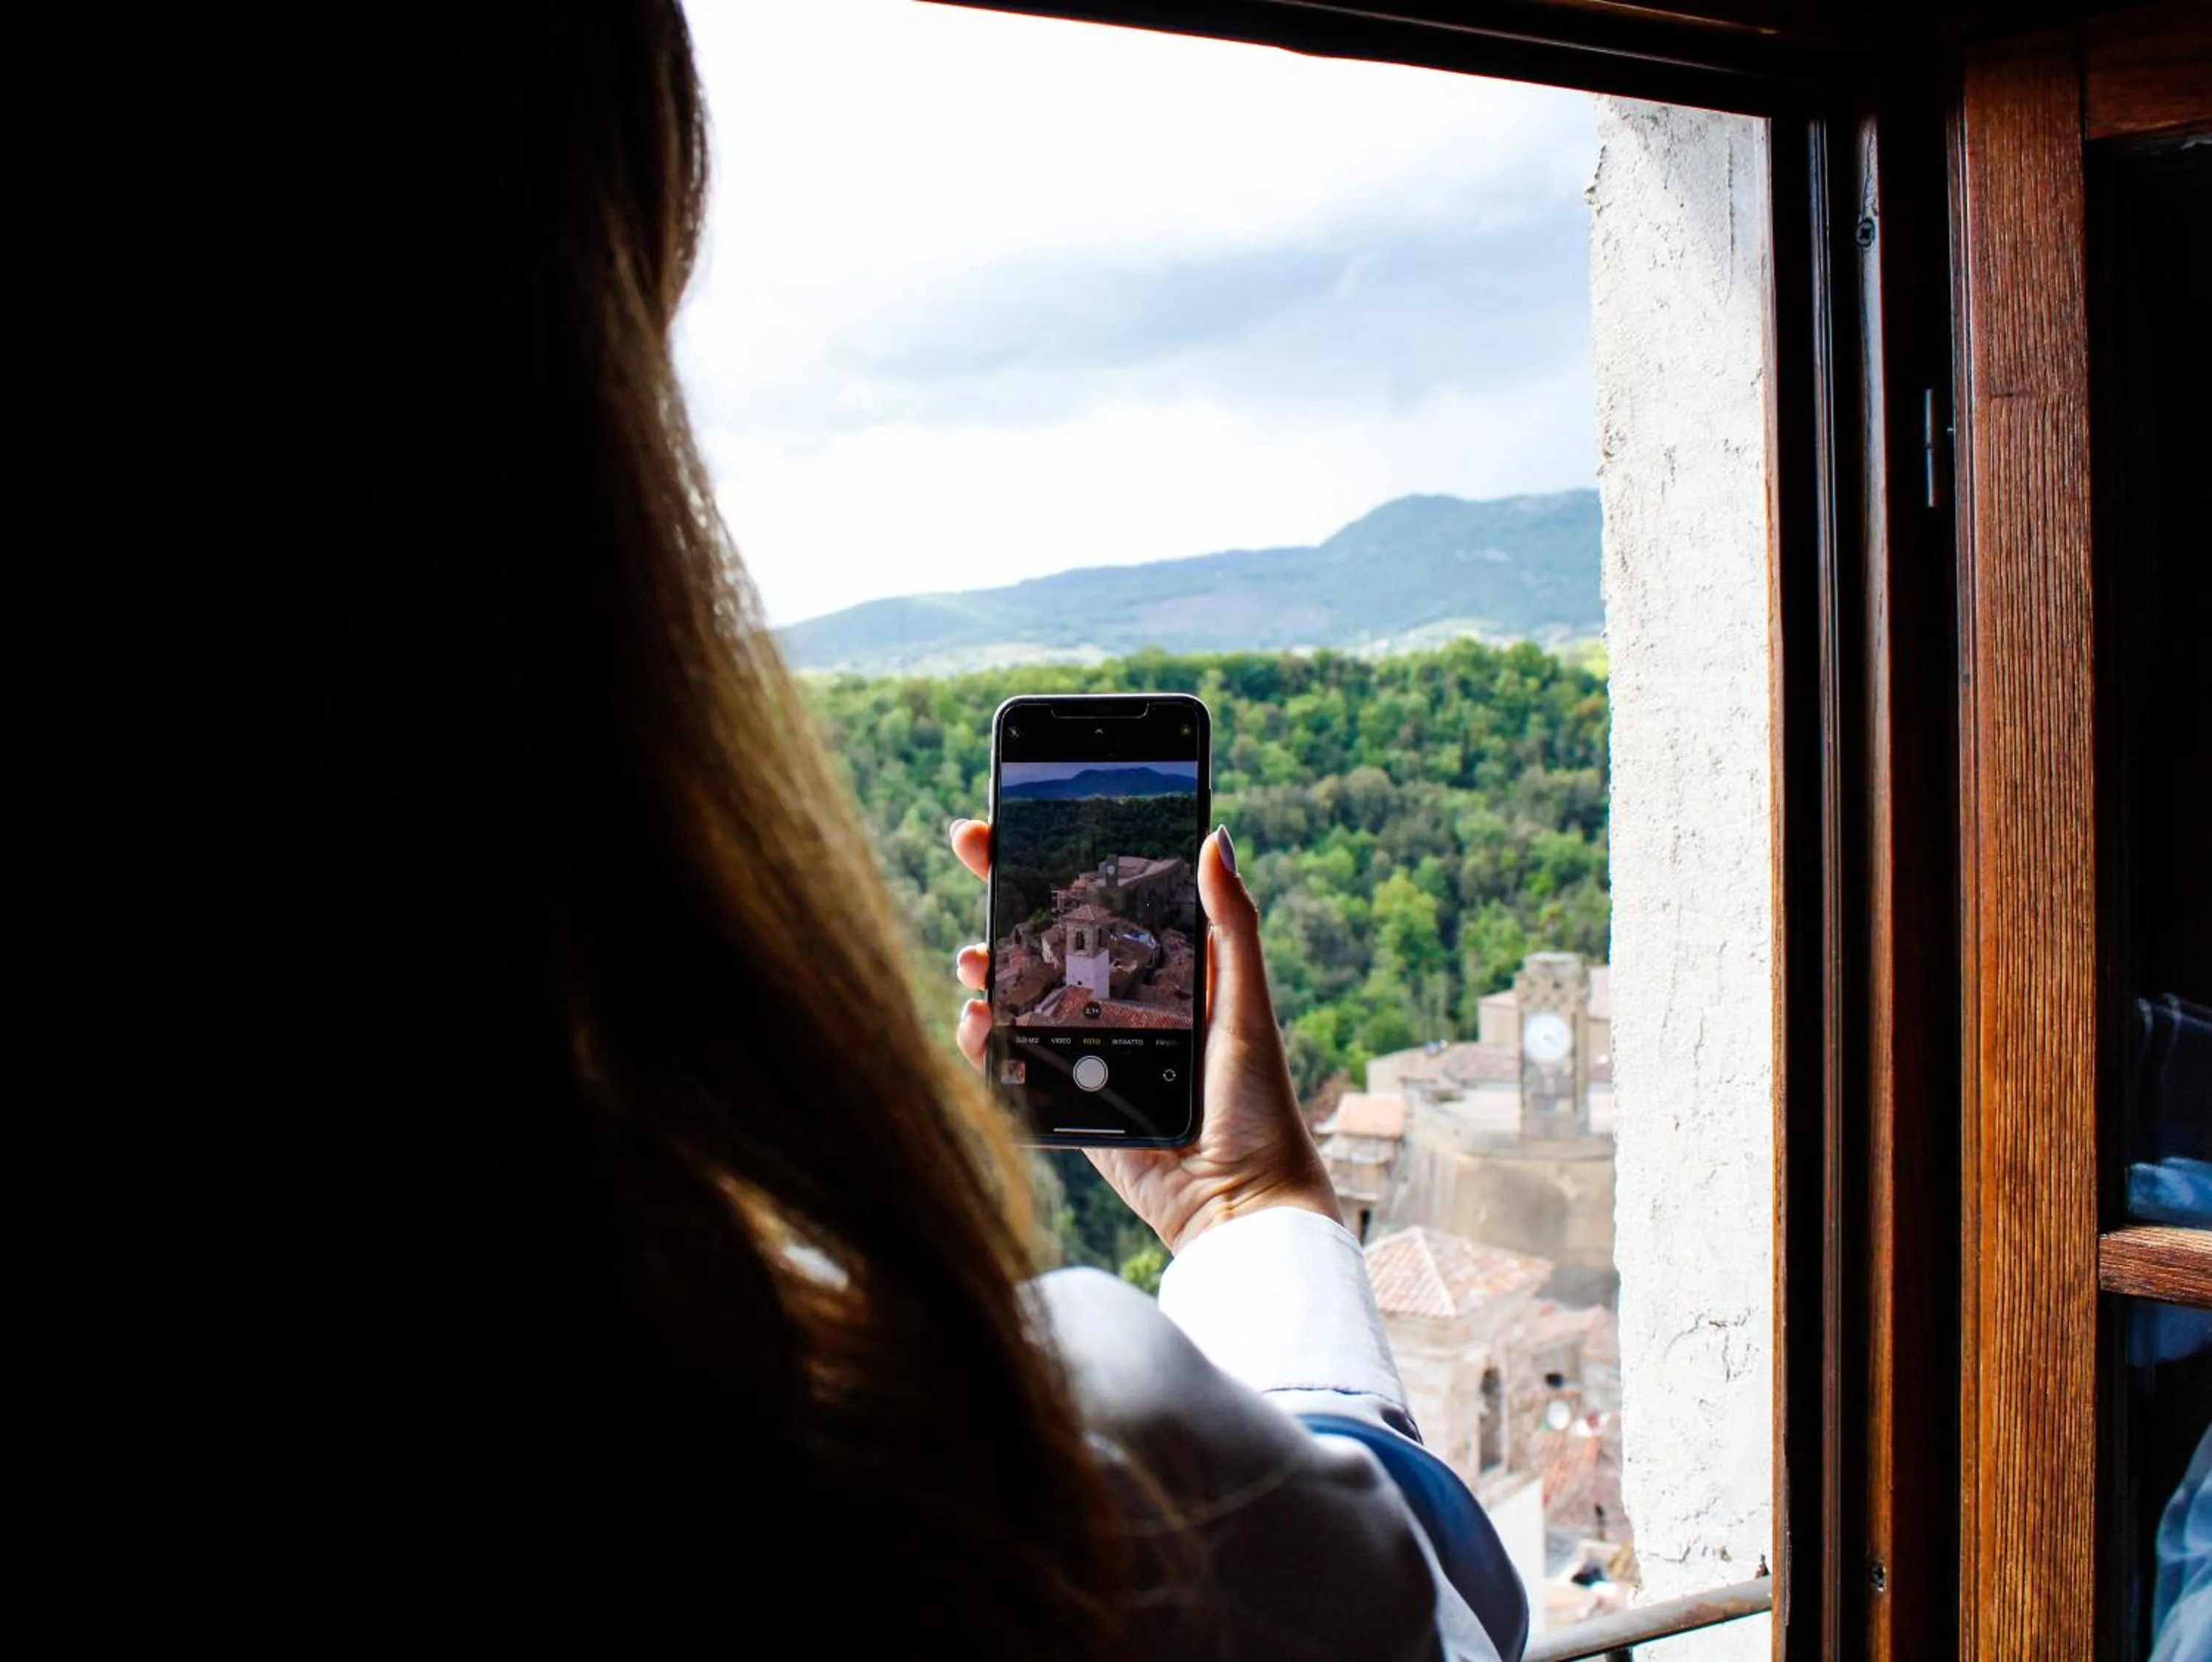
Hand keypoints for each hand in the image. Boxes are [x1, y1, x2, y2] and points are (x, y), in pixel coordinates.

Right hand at [950, 818, 1338, 1255]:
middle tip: (970, 844)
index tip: (1021, 817)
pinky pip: (1012, 1060)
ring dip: (986, 965)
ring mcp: (1088, 1051)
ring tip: (974, 958)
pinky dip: (985, 1038)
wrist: (1236, 1204)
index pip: (1104, 899)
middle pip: (1048, 934)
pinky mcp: (1067, 1101)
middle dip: (1004, 889)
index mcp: (1164, 972)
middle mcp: (1120, 1004)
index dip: (1060, 858)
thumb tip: (1217, 836)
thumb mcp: (1245, 1005)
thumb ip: (1230, 927)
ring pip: (1019, 992)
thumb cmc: (1256, 1104)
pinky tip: (978, 1022)